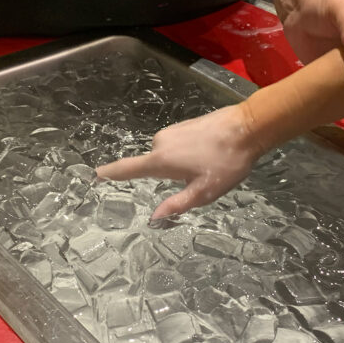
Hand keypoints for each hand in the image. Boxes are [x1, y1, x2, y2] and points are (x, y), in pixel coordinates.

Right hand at [95, 105, 261, 219]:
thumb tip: (153, 218)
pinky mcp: (184, 124)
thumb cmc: (226, 162)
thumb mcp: (203, 191)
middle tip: (200, 179)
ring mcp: (172, 130)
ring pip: (168, 155)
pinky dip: (187, 153)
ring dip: (181, 164)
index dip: (111, 173)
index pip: (128, 169)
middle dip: (170, 176)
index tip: (95, 174)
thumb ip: (176, 205)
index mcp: (161, 161)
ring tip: (209, 166)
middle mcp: (160, 142)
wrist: (247, 127)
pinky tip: (209, 153)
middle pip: (154, 165)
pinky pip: (177, 145)